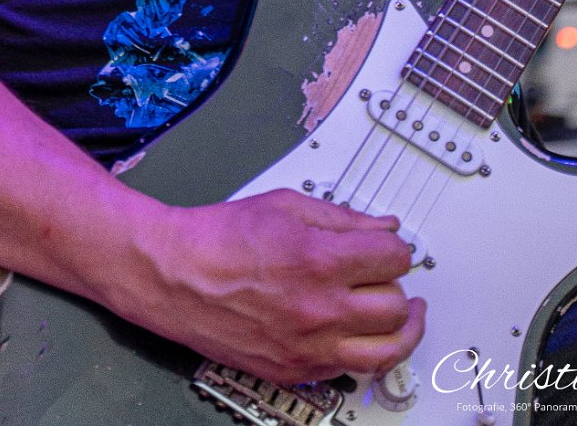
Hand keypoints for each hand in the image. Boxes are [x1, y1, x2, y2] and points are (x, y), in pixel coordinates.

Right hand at [142, 188, 422, 384]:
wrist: (175, 275)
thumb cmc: (220, 238)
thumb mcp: (286, 205)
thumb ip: (343, 217)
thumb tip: (383, 226)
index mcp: (319, 260)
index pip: (395, 260)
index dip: (398, 248)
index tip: (392, 247)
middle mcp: (318, 310)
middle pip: (395, 306)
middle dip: (396, 285)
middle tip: (388, 275)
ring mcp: (307, 347)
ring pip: (385, 352)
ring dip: (399, 330)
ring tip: (401, 314)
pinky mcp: (292, 370)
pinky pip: (348, 369)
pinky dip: (360, 349)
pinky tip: (356, 331)